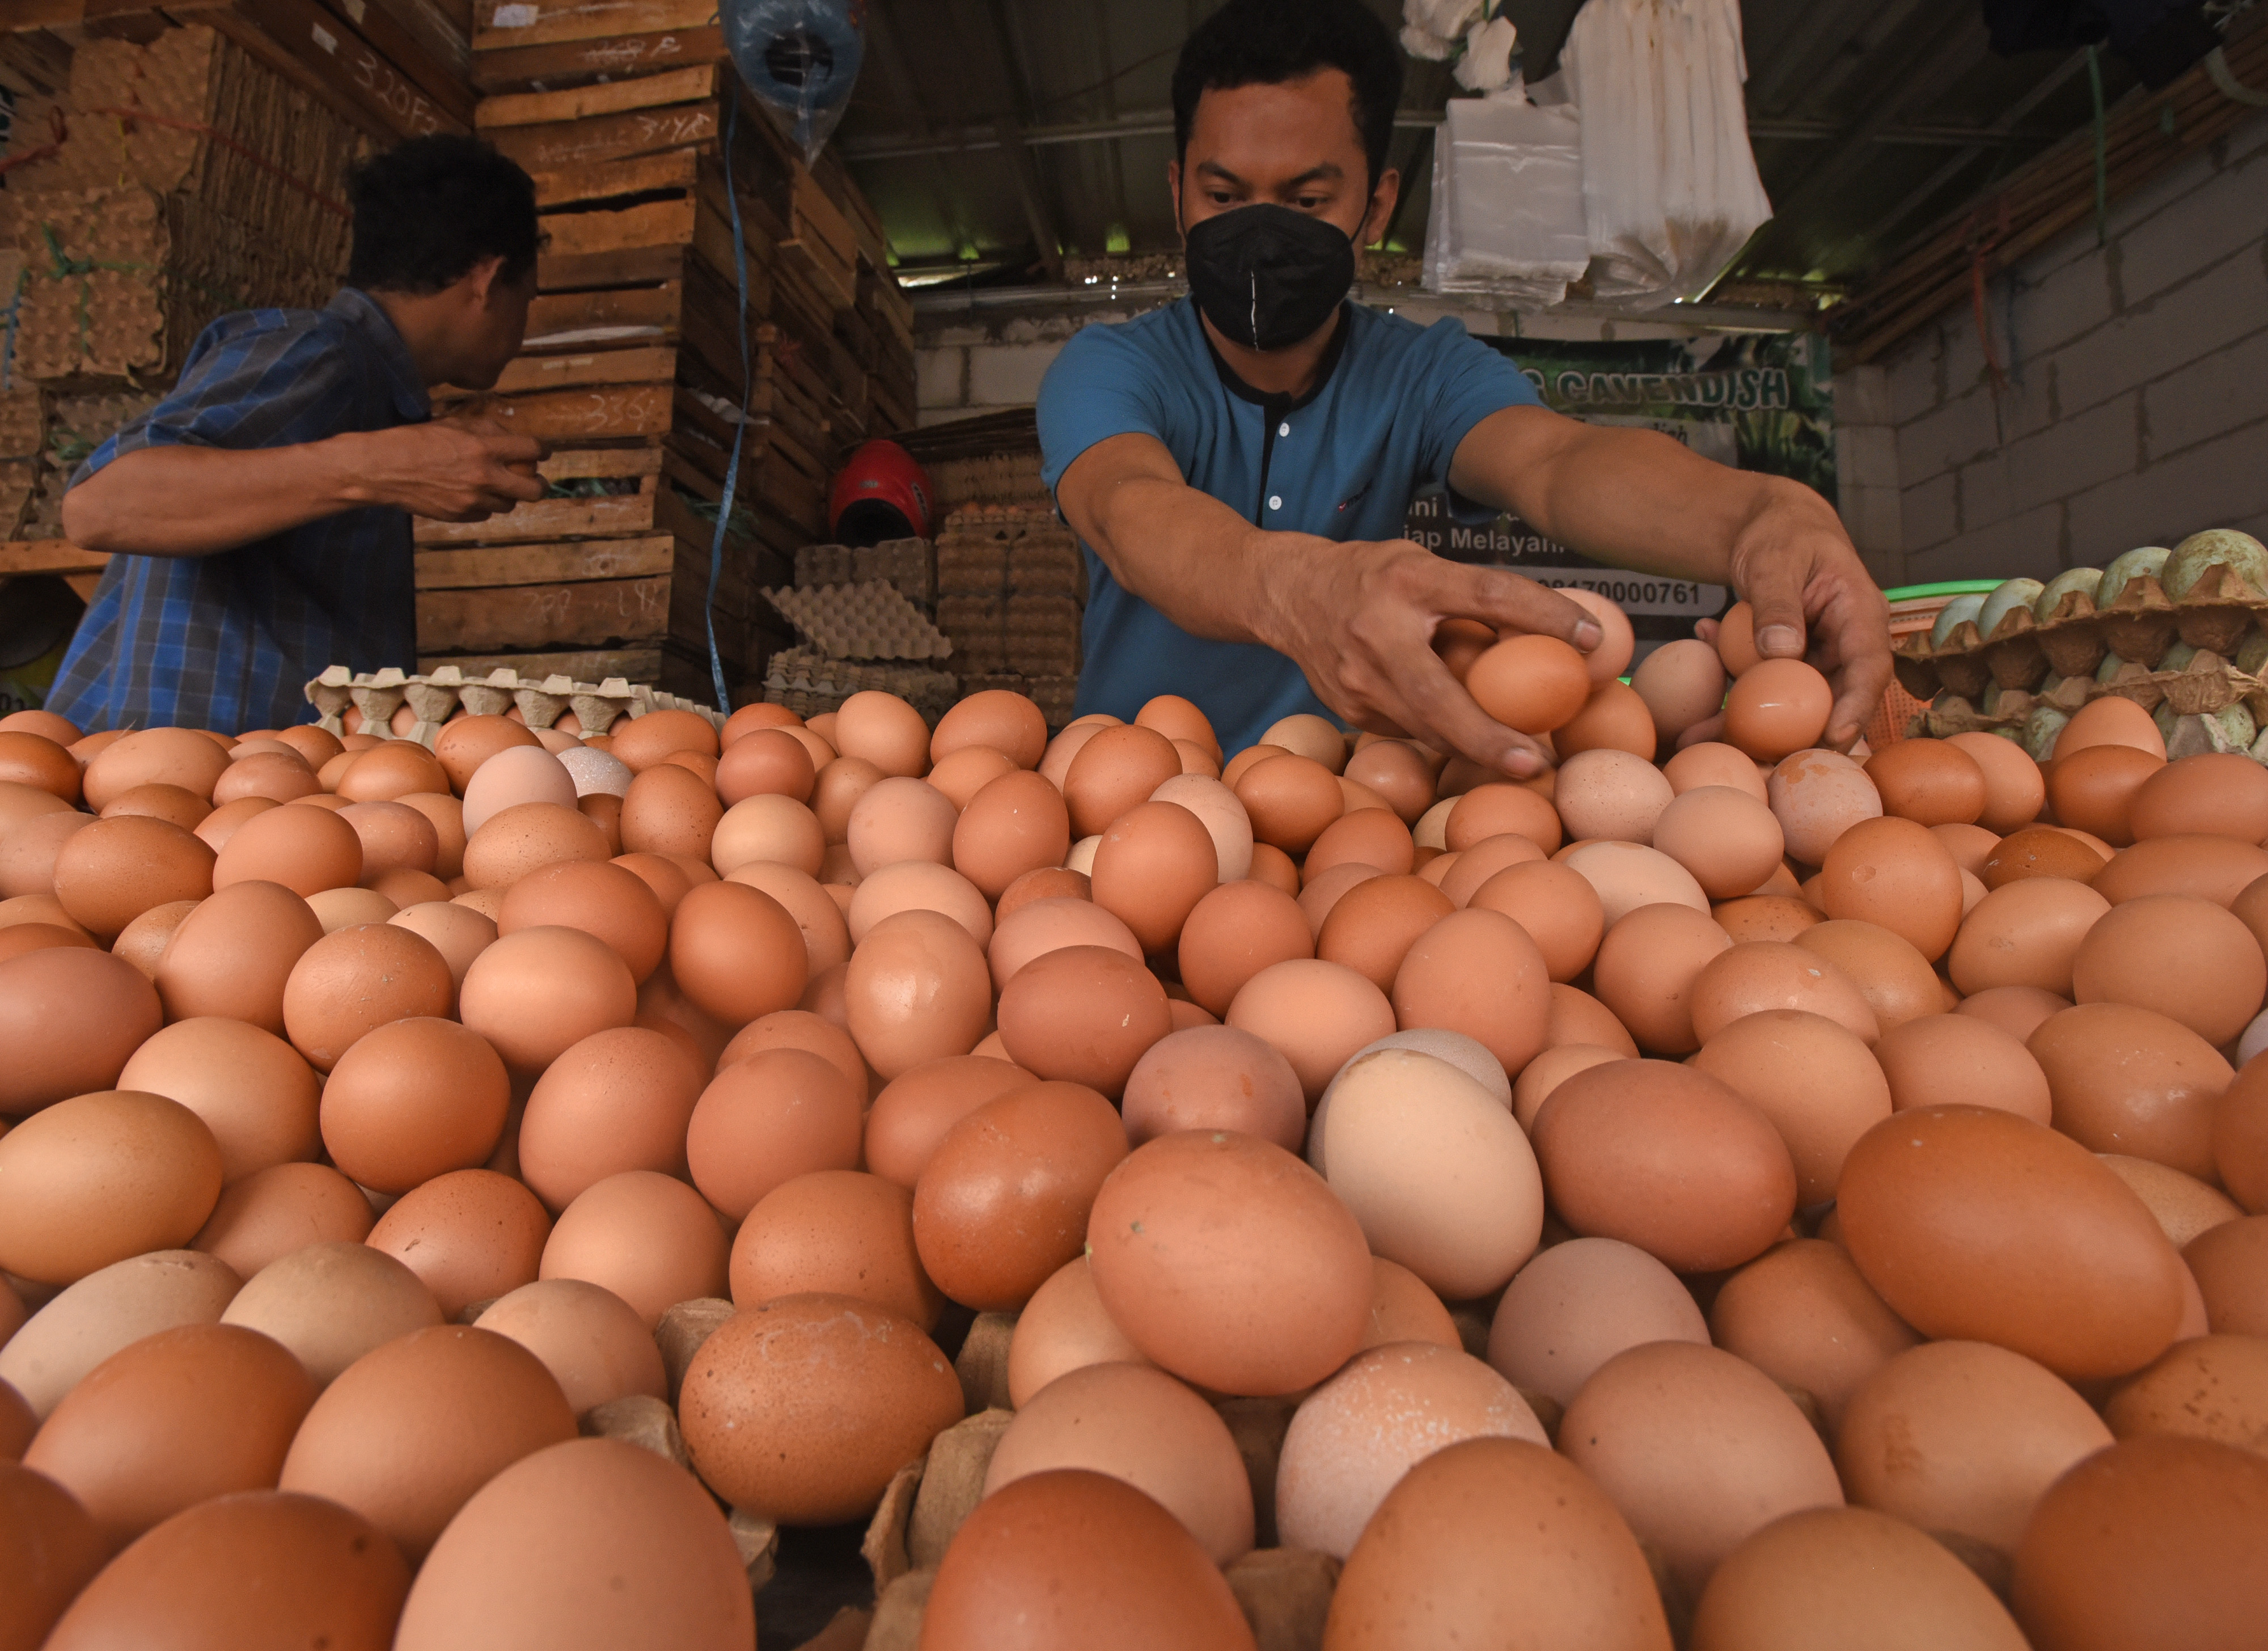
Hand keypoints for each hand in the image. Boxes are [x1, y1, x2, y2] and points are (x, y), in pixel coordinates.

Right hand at [341, 415, 546, 521]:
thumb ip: (486, 430)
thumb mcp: (453, 424)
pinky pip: (486, 513)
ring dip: (509, 494)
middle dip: (539, 484)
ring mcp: (473, 500)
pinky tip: (473, 494)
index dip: (543, 450)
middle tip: (536, 480)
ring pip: (510, 504)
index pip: (532, 449)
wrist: (383, 469)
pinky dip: (485, 504)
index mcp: (484, 448)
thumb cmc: (415, 440)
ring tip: (498, 485)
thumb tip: (511, 437)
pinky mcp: (461, 516)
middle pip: (534, 489)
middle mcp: (484, 476)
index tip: (543, 452)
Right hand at [1260, 537, 1602, 777]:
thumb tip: (1552, 628)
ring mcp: (1356, 677)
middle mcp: (1377, 631)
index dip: (1544, 615)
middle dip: (1489, 738)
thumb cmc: (1373, 576)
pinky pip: (1408, 728)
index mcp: (1408, 580)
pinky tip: (1470, 742)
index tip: (1591, 640)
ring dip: (1474, 749)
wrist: (1287, 593)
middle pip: (1440, 696)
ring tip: (1522, 762)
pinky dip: (1443, 736)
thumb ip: (1472, 595)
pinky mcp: (1348, 707)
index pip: (1488, 594)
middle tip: (1537, 761)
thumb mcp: (1422, 565)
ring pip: (1424, 726)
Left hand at [1680, 483, 1891, 751]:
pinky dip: (1726, 696)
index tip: (1836, 737)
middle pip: (1833, 699)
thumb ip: (1777, 604)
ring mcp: (1814, 658)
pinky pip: (1760, 690)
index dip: (1856, 706)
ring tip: (1698, 737)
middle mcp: (1844, 643)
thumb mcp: (1775, 560)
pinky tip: (1693, 701)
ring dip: (1748, 725)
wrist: (1765, 526)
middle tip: (1762, 763)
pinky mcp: (1785, 666)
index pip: (1870, 666)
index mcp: (1860, 613)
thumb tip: (1782, 652)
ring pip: (1792, 703)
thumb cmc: (1781, 533)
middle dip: (1800, 735)